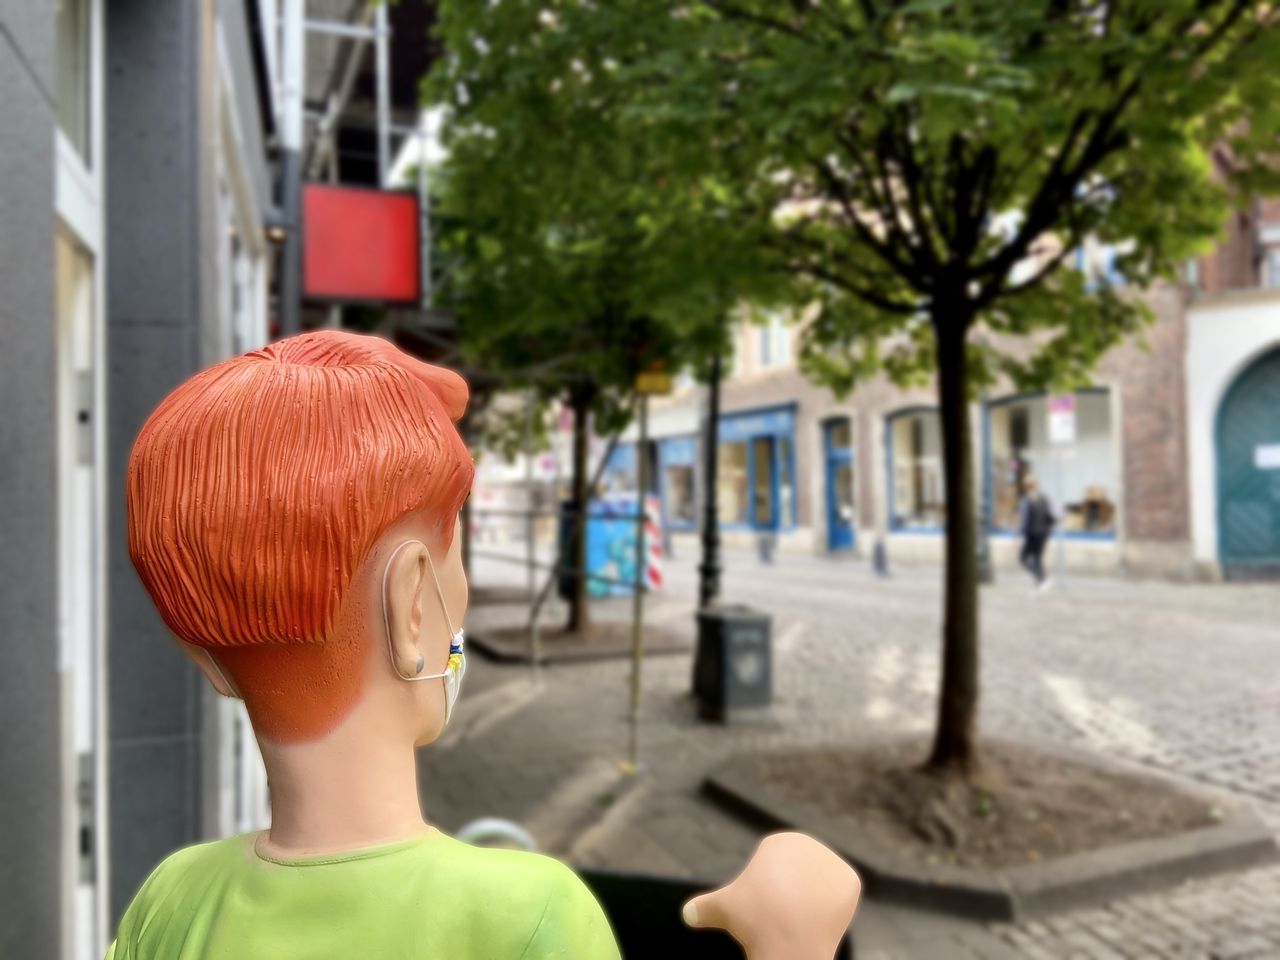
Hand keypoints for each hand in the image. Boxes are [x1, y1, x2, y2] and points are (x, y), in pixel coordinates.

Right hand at [681, 832, 860, 959]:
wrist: (788, 939)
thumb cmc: (754, 921)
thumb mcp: (722, 908)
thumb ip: (704, 907)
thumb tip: (687, 914)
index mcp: (779, 841)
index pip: (776, 873)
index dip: (769, 898)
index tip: (766, 911)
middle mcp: (808, 843)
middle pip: (800, 880)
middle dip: (791, 900)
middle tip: (783, 919)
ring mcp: (832, 861)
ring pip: (818, 892)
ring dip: (811, 905)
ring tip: (801, 919)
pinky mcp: (851, 881)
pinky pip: (839, 901)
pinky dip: (833, 913)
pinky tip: (821, 918)